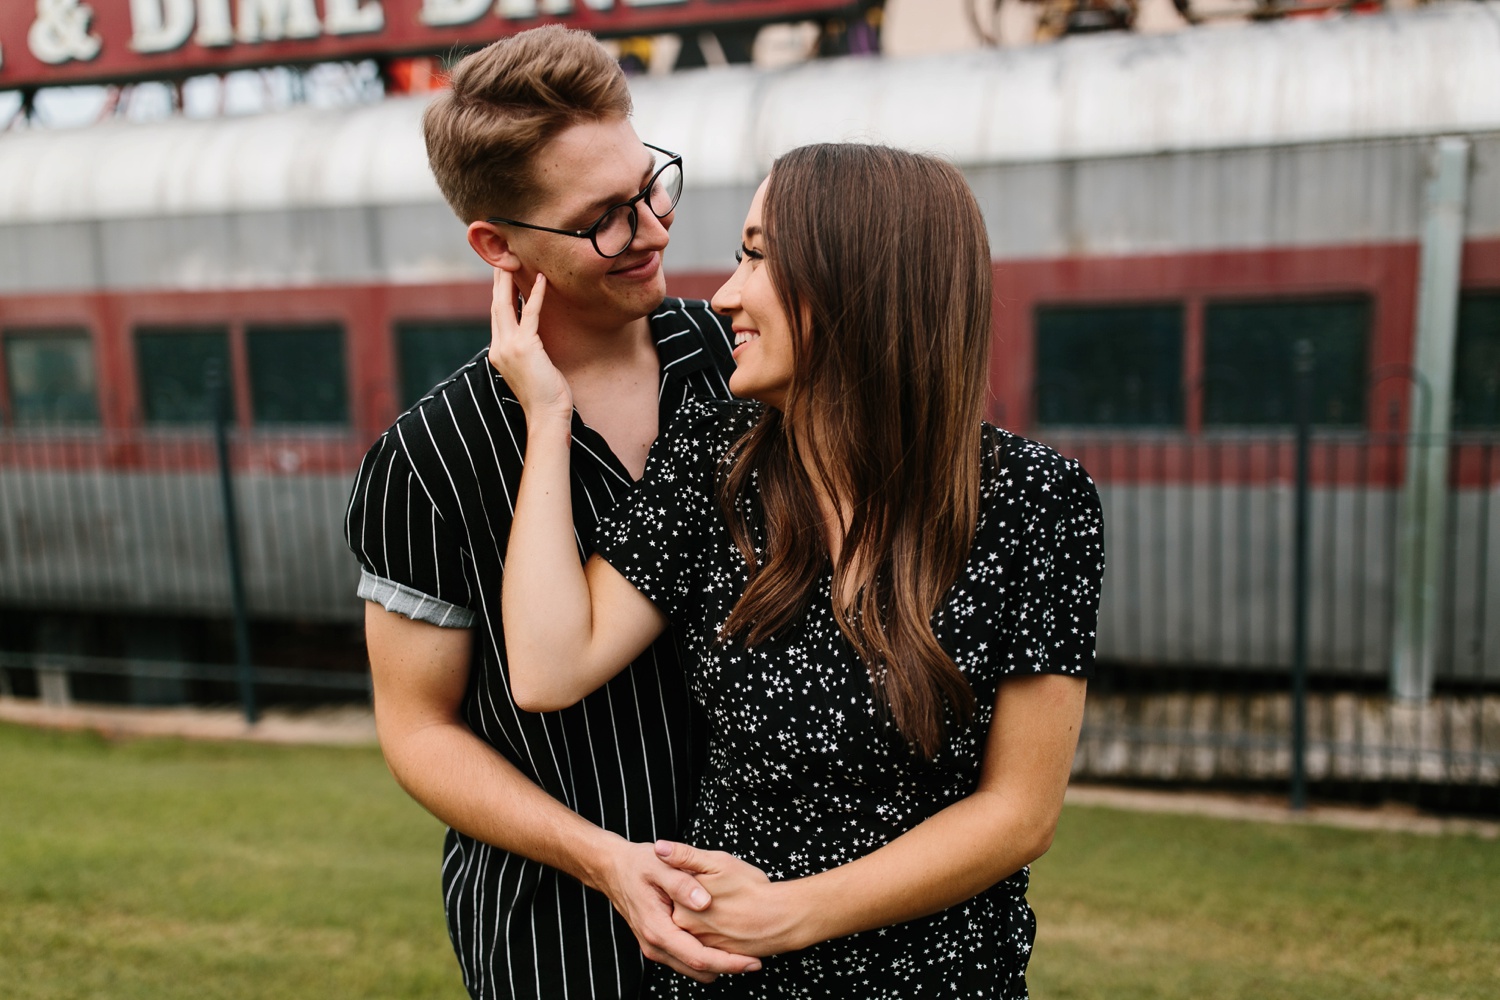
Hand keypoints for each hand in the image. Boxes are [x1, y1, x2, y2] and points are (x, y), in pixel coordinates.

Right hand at [487, 268, 571, 420]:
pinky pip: (529, 314)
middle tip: (503, 256)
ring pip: (505, 305)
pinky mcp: (525, 347)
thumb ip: (527, 348)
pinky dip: (535, 295)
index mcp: (498, 351)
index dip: (498, 292)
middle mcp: (499, 346)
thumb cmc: (545, 394)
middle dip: (498, 280)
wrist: (546, 416)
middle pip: (495, 305)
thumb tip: (533, 333)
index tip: (502, 273)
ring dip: (509, 280)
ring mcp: (508, 347)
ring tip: (514, 259)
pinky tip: (541, 279)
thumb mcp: (531, 366)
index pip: (497, 315)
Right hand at [596, 838, 762, 981]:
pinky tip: (721, 942)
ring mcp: (655, 946)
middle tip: (756, 960)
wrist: (612, 868)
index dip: (728, 963)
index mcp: (658, 929)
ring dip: (717, 964)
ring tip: (744, 952)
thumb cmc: (638, 863)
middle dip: (728, 968)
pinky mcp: (658, 942)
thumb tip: (704, 902)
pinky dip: (705, 956)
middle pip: (698, 970)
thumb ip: (682, 882)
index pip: (698, 958)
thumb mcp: (660, 864)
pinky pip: (685, 958)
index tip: (752, 962)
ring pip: (692, 968)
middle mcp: (655, 945)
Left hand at [656, 840, 801, 956]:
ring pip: (696, 924)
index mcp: (681, 907)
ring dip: (707, 914)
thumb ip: (685, 856)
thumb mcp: (718, 863)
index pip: (674, 889)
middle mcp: (686, 930)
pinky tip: (732, 918)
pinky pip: (709, 939)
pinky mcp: (716, 954)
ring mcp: (701, 945)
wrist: (781, 918)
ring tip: (730, 904)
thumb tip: (659, 847)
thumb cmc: (751, 887)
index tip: (711, 876)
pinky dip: (717, 928)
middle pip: (683, 908)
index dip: (692, 878)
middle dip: (698, 898)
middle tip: (724, 891)